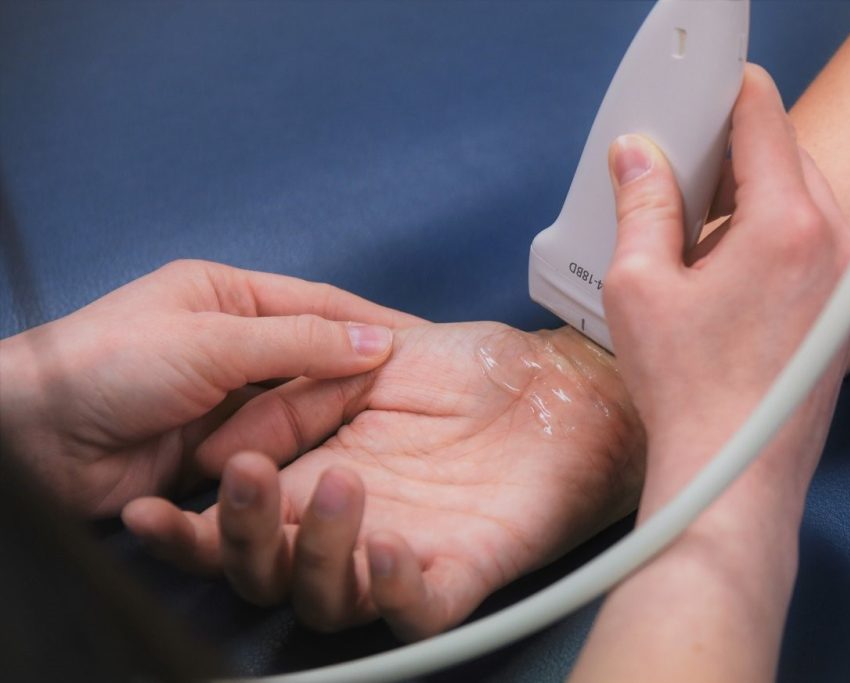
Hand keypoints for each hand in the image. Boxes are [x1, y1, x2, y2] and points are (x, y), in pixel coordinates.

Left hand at [0, 259, 411, 516]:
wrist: (31, 442)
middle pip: (314, 358)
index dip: (374, 324)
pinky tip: (340, 464)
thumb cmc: (108, 367)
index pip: (321, 305)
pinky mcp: (216, 450)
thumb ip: (298, 342)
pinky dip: (301, 454)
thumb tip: (377, 341)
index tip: (429, 344)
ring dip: (331, 420)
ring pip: (298, 407)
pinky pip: (273, 448)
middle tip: (422, 402)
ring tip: (392, 438)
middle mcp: (232, 343)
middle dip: (360, 376)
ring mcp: (224, 399)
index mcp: (229, 296)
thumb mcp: (211, 342)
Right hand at [123, 322, 643, 637]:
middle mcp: (351, 528)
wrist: (551, 381)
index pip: (237, 529)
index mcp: (316, 479)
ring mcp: (406, 551)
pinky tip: (386, 547)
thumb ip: (298, 397)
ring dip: (317, 552)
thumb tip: (222, 441)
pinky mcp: (463, 571)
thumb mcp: (368, 362)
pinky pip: (417, 609)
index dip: (187, 533)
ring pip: (330, 598)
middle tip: (246, 478)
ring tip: (341, 482)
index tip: (146, 510)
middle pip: (269, 575)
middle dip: (241, 539)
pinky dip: (393, 591)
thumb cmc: (464, 370)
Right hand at [571, 65, 849, 681]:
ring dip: (741, 200)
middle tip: (666, 180)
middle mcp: (834, 240)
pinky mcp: (841, 305)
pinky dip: (763, 237)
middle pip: (780, 153)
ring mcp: (846, 275)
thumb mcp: (638, 287)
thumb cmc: (689, 393)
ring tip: (685, 245)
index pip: (761, 114)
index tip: (689, 93)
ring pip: (794, 197)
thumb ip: (639, 204)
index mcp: (788, 222)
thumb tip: (634, 156)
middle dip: (722, 155)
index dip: (719, 93)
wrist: (735, 478)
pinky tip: (715, 280)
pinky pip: (806, 239)